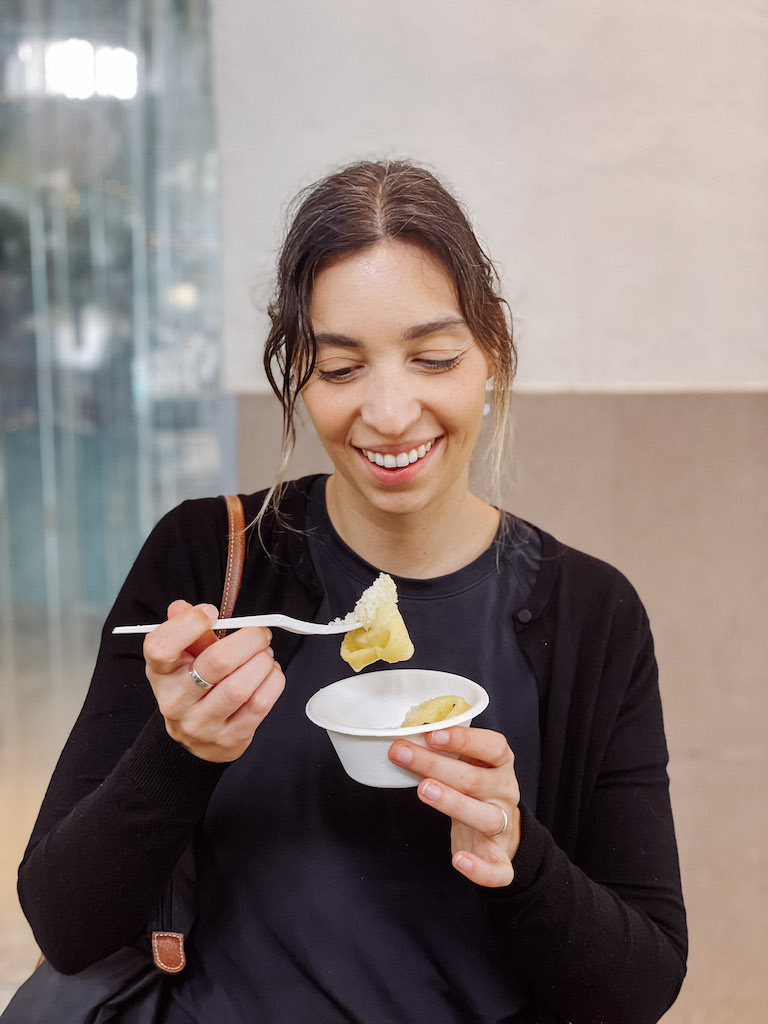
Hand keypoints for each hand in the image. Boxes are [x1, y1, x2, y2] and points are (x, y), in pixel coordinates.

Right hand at [144, 600, 284, 761]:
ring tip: (264, 653)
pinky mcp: (229, 738)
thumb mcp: (184, 657)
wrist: (196, 738)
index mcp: (160, 673)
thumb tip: (181, 608)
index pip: (161, 647)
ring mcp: (202, 724)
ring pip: (240, 686)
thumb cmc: (192, 686)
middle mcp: (175, 701)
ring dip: (262, 661)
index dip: (188, 624)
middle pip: (216, 663)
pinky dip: (272, 681)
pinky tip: (269, 672)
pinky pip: (259, 704)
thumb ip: (187, 630)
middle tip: (259, 632)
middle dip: (248, 640)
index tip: (211, 612)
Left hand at [388, 727, 520, 886]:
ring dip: (453, 803)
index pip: (492, 746)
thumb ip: (444, 754)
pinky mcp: (500, 858)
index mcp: (500, 765)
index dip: (464, 739)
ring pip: (486, 817)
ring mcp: (505, 826)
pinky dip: (479, 869)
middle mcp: (505, 792)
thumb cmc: (474, 790)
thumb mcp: (468, 765)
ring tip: (423, 790)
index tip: (432, 734)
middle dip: (436, 766)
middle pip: (475, 780)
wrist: (501, 833)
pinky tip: (458, 861)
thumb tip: (403, 739)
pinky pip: (497, 869)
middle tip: (403, 754)